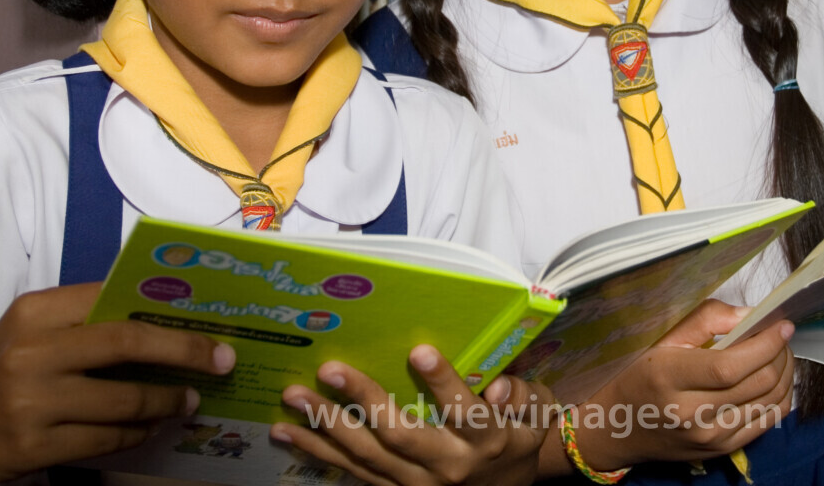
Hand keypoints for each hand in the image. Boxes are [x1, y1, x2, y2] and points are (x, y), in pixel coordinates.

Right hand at [0, 282, 234, 485]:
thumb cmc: (3, 370)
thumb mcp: (32, 331)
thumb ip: (87, 320)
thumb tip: (166, 316)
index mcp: (35, 312)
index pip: (115, 302)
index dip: (168, 315)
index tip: (210, 323)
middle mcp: (30, 353)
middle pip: (127, 345)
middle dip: (185, 353)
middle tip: (222, 361)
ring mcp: (30, 403)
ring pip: (124, 400)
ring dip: (167, 401)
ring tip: (190, 400)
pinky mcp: (33, 447)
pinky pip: (106, 438)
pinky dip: (138, 432)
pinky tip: (153, 425)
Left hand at [274, 345, 552, 485]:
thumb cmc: (519, 433)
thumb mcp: (535, 411)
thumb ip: (520, 394)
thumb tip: (495, 386)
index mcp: (486, 440)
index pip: (464, 412)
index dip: (442, 383)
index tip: (418, 351)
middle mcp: (447, 468)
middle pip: (401, 436)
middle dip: (362, 401)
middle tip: (330, 368)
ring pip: (366, 458)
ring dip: (325, 428)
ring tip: (294, 396)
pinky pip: (351, 473)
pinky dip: (318, 454)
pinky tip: (289, 432)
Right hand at [566, 300, 794, 471]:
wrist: (618, 427)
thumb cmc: (638, 375)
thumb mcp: (661, 338)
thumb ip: (705, 320)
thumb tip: (750, 315)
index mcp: (669, 379)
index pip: (731, 365)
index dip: (765, 344)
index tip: (781, 324)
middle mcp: (691, 414)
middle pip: (757, 383)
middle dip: (780, 353)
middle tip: (780, 335)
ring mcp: (709, 438)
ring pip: (770, 402)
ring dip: (785, 373)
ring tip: (780, 353)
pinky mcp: (722, 450)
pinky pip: (768, 423)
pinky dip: (781, 397)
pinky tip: (776, 380)